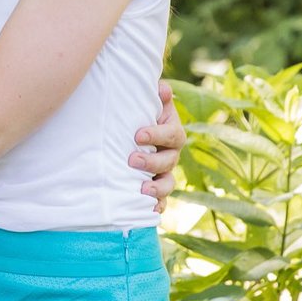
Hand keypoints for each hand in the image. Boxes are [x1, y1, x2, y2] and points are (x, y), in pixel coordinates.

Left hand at [130, 79, 181, 214]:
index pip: (171, 134)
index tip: (138, 135)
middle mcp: (171, 154)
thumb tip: (163, 89)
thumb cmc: (138, 114)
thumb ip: (154, 95)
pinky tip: (149, 211)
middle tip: (131, 160)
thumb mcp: (146, 102)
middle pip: (169, 161)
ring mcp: (165, 173)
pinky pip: (162, 201)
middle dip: (152, 162)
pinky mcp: (156, 189)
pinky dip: (157, 206)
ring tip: (142, 190)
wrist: (130, 131)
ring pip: (168, 183)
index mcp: (172, 132)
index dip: (157, 135)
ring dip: (157, 188)